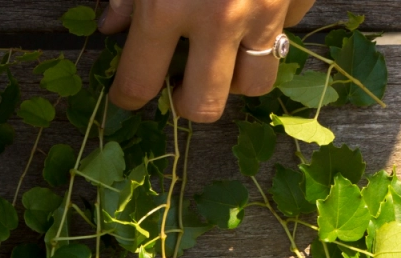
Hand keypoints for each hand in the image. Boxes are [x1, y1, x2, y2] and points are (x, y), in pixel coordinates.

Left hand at [99, 0, 315, 121]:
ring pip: (256, 82)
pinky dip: (272, 27)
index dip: (127, 97)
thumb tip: (111, 27)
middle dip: (187, 104)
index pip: (139, 83)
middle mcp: (219, 20)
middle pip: (205, 105)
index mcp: (168, 7)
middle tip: (177, 86)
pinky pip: (288, 31)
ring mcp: (266, 10)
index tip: (127, 96)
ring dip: (235, 78)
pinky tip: (255, 9)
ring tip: (221, 56)